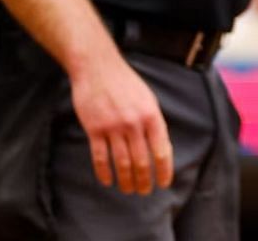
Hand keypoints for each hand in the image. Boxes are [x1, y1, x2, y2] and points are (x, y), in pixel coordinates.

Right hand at [68, 51, 174, 194]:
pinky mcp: (94, 128)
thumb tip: (161, 150)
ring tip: (128, 189)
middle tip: (144, 191)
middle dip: (144, 181)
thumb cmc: (124, 82)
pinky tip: (107, 180)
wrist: (97, 66)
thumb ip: (154, 123)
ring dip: (126, 181)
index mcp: (151, 116)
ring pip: (122, 163)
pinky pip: (100, 157)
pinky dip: (104, 172)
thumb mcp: (147, 99)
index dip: (163, 171)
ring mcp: (113, 126)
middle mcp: (133, 123)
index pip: (161, 152)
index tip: (163, 184)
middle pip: (141, 162)